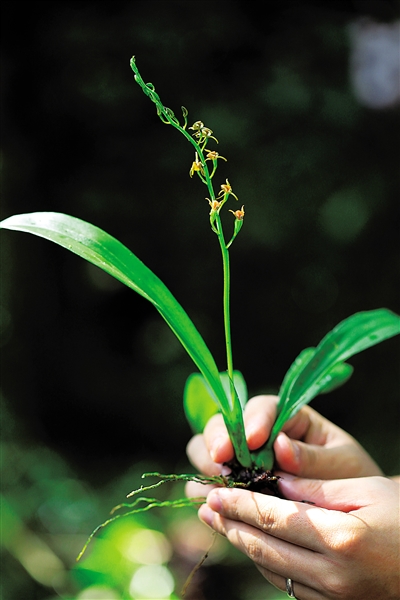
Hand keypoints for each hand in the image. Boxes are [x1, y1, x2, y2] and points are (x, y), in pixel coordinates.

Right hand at [186, 395, 381, 489]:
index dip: (252, 421)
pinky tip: (208, 502)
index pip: (261, 408)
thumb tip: (281, 446)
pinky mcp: (231, 487)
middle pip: (222, 424)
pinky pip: (207, 484)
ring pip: (205, 450)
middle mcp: (256, 435)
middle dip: (218, 439)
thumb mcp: (343, 464)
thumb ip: (313, 457)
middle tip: (222, 461)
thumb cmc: (351, 478)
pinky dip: (204, 491)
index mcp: (287, 417)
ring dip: (206, 464)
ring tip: (218, 483)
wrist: (354, 513)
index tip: (253, 440)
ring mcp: (239, 460)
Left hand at [198, 475, 399, 599]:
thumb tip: (276, 481)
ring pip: (271, 569)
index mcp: (340, 539)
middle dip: (229, 525)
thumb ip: (317, 487)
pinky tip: (252, 543)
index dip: (239, 504)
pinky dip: (265, 561)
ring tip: (219, 522)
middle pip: (264, 548)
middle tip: (204, 506)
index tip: (215, 492)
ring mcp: (333, 596)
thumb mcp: (366, 490)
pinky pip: (287, 584)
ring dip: (241, 544)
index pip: (274, 518)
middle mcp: (333, 575)